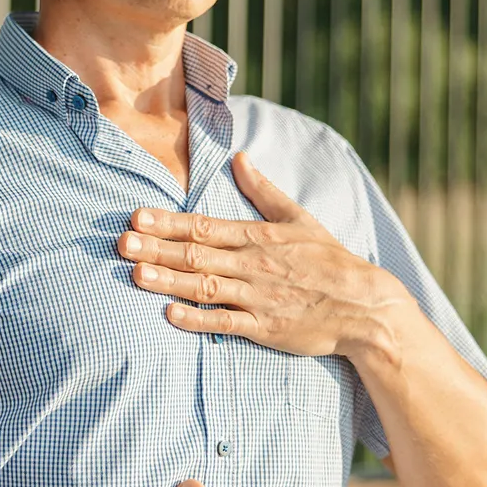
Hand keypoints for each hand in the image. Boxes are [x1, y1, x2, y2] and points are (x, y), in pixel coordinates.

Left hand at [116, 152, 410, 360]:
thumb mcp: (299, 218)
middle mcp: (252, 265)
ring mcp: (258, 297)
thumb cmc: (329, 261)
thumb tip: (239, 157)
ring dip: (168, 280)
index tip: (136, 217)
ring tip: (135, 274)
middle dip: (156, 248)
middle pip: (196, 254)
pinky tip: (170, 314)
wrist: (366, 306)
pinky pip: (227, 323)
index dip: (167, 222)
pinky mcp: (266, 328)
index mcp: (257, 236)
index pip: (203, 226)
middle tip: (120, 243)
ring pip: (205, 286)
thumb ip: (264, 189)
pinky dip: (198, 319)